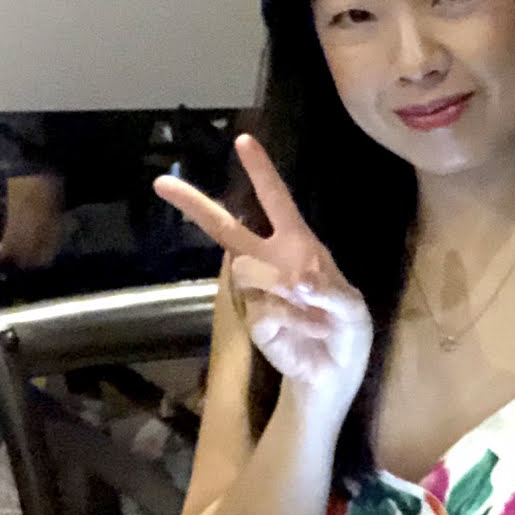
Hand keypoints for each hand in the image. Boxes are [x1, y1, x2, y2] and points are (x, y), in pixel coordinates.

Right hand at [155, 134, 373, 417]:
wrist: (331, 374)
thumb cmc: (345, 332)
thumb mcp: (352, 310)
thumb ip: (331, 293)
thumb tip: (298, 283)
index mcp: (299, 244)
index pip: (277, 201)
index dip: (261, 172)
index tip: (244, 140)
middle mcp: (271, 260)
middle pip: (227, 227)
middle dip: (196, 205)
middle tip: (162, 184)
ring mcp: (256, 290)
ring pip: (250, 271)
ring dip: (285, 290)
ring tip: (312, 314)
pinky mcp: (252, 318)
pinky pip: (263, 309)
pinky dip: (289, 320)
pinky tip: (304, 332)